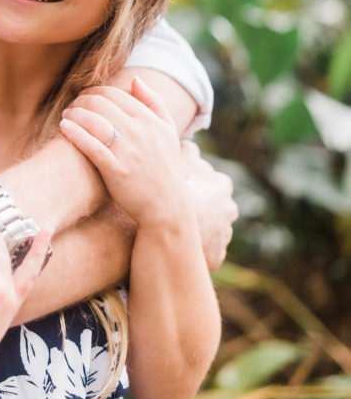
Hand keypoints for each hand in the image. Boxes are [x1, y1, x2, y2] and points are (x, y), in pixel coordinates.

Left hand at [59, 77, 188, 228]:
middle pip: (99, 103)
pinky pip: (91, 145)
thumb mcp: (168, 131)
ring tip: (65, 116)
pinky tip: (64, 127)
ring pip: (93, 120)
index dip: (94, 91)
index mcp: (149, 119)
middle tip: (71, 106)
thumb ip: (154, 102)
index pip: (113, 93)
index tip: (84, 97)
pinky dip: (74, 132)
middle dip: (80, 101)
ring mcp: (128, 151)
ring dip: (74, 113)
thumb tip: (135, 79)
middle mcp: (139, 131)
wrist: (167, 205)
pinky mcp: (116, 170)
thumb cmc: (165, 166)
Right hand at [179, 140, 237, 268]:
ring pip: (213, 231)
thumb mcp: (179, 156)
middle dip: (205, 209)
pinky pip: (205, 252)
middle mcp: (229, 210)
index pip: (216, 182)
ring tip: (177, 230)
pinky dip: (195, 250)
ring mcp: (224, 234)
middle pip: (219, 208)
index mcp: (222, 185)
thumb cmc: (174, 185)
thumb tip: (187, 143)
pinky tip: (178, 246)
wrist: (169, 222)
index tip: (186, 187)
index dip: (199, 184)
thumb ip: (185, 149)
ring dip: (200, 231)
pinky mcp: (216, 256)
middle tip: (183, 209)